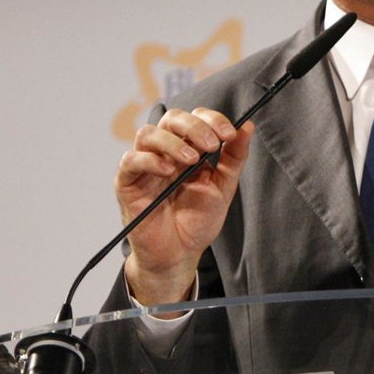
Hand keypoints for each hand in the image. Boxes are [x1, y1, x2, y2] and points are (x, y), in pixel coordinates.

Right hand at [115, 107, 252, 305]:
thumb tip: (247, 126)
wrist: (179, 254)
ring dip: (172, 141)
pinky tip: (168, 170)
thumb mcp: (222, 187)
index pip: (194, 118)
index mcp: (186, 148)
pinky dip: (149, 160)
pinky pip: (130, 160)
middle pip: (171, 118)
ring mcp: (144, 166)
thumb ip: (234, 157)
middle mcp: (164, 152)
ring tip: (191, 159)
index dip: (212, 119)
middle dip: (194, 126)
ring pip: (148, 134)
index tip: (229, 134)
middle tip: (211, 145)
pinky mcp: (127, 182)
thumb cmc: (197, 221)